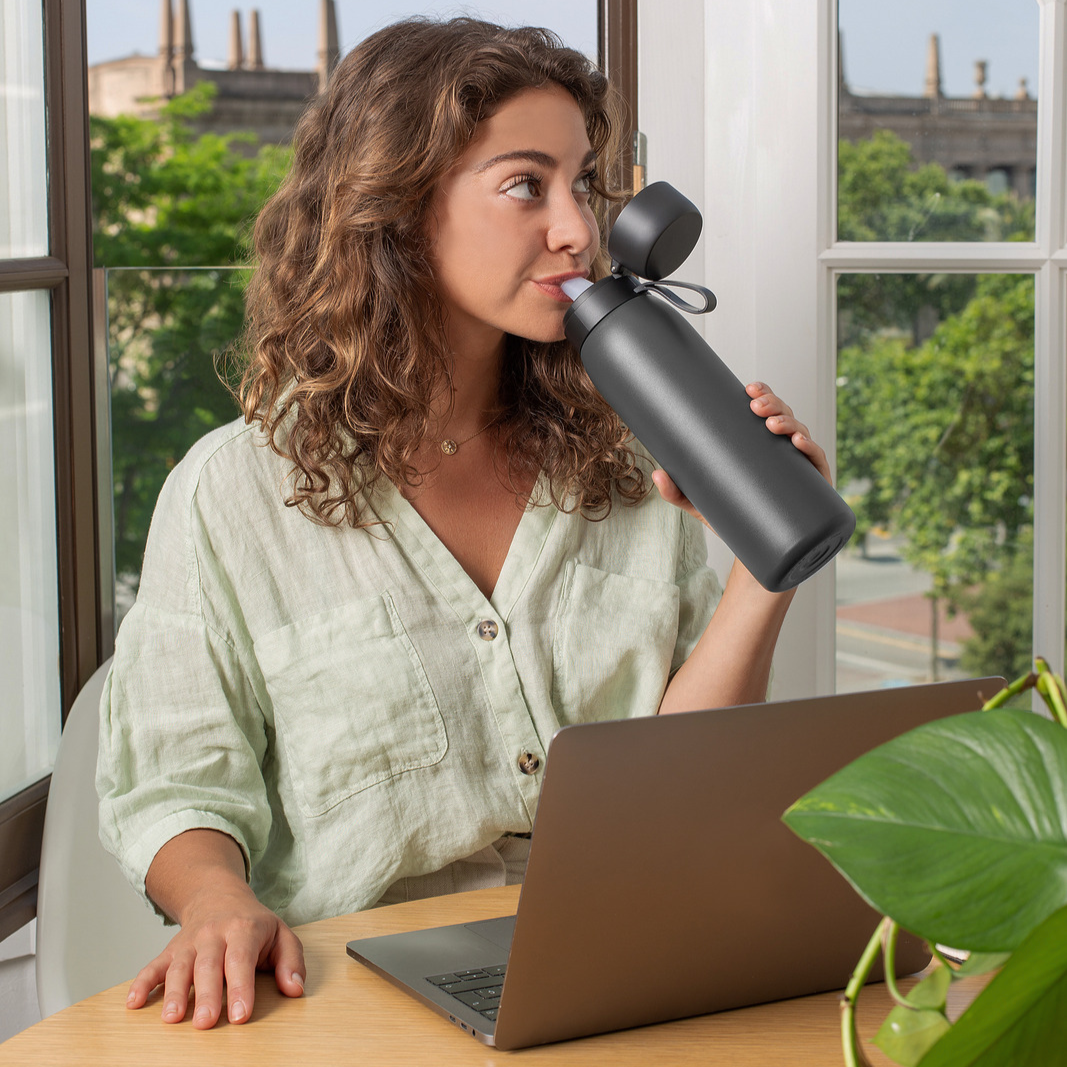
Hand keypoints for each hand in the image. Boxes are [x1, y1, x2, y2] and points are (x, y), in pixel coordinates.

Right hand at [125, 881, 305, 1028]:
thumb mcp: (281, 934)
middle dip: (207, 995)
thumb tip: (296, 989)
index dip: (241, 987)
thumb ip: (291, 961)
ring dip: (175, 993)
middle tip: (206, 1024)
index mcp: (244, 929)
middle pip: (209, 966)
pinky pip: (153, 966)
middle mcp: (214, 934)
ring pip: (180, 967)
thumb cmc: (254, 924)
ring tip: (172, 1018)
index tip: (241, 1016)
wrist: (219, 896)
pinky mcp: (170, 950)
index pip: (241, 959)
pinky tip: (133, 1003)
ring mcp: (189, 942)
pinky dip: (142, 983)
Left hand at [652, 380, 831, 527]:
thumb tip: (656, 474)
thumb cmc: (729, 518)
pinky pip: (817, 463)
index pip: (765, 411)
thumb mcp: (699, 502)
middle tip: (756, 406)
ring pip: (800, 434)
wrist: (753, 552)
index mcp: (760, 445)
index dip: (763, 394)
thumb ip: (676, 491)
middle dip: (773, 404)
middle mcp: (782, 451)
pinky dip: (811, 449)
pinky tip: (799, 443)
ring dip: (789, 423)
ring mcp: (799, 468)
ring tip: (772, 425)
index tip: (749, 388)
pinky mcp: (813, 488)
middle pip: (783, 417)